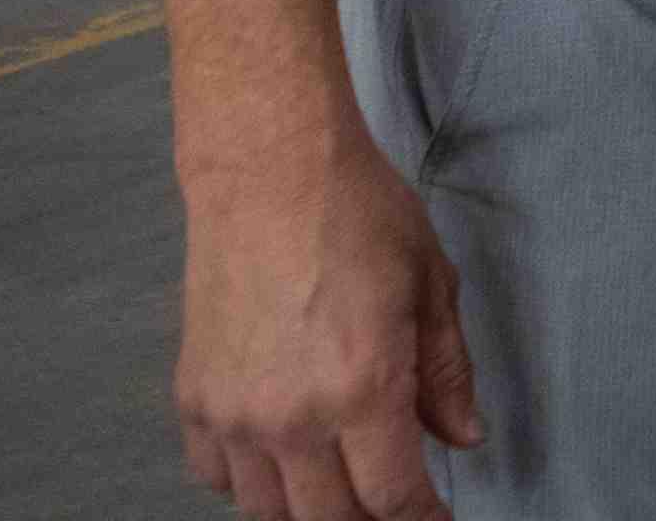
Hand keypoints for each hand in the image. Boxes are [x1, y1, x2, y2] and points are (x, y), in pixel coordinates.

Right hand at [176, 129, 482, 520]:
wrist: (269, 171)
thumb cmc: (356, 212)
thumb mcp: (430, 285)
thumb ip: (446, 373)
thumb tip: (461, 437)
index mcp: (362, 390)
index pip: (393, 497)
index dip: (421, 520)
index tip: (436, 520)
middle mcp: (291, 416)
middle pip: (329, 518)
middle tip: (393, 503)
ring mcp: (234, 413)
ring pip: (268, 510)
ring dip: (308, 508)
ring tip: (340, 487)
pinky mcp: (194, 397)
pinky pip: (215, 475)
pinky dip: (249, 481)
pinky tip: (280, 456)